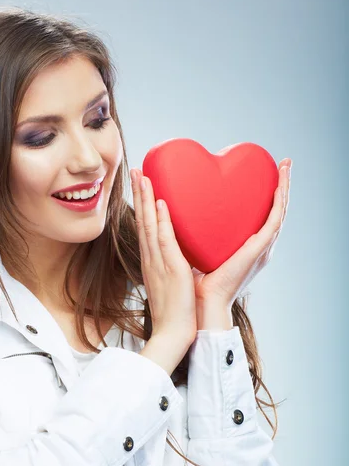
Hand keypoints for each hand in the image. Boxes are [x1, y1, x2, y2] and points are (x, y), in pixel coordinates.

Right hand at [131, 168, 197, 346]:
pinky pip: (165, 241)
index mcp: (152, 263)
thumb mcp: (170, 286)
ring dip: (146, 200)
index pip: (145, 229)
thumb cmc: (174, 313)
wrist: (172, 334)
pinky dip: (161, 221)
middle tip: (135, 171)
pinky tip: (161, 203)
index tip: (141, 187)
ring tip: (142, 176)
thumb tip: (179, 259)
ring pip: (150, 226)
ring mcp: (159, 264)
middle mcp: (151, 260)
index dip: (142, 207)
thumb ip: (171, 269)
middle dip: (139, 195)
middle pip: (142, 222)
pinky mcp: (171, 270)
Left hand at [192, 158, 291, 307]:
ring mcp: (261, 248)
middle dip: (280, 185)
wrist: (201, 304)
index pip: (258, 216)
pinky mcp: (259, 250)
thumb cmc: (195, 285)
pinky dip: (281, 200)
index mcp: (244, 248)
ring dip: (285, 186)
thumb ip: (195, 238)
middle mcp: (257, 247)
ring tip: (287, 164)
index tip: (262, 174)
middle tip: (283, 162)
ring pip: (280, 210)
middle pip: (273, 210)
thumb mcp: (197, 253)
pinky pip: (275, 219)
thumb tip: (179, 217)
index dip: (263, 195)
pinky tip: (281, 183)